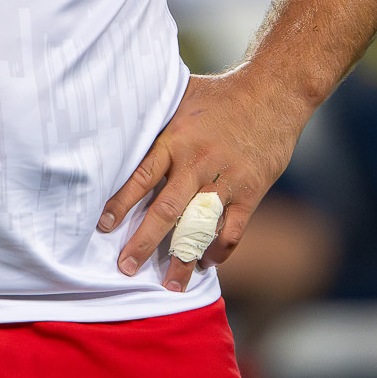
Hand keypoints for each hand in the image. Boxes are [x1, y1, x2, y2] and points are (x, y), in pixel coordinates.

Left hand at [99, 70, 305, 292]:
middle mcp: (197, 163)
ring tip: (171, 285)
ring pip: (199, 228)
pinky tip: (207, 262)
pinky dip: (220, 250)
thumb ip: (157, 116)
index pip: (141, 178)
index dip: (120, 204)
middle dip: (143, 243)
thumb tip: (120, 119)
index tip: (103, 226)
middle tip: (126, 268)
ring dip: (183, 259)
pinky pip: (232, 230)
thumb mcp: (182, 95)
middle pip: (165, 211)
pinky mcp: (251, 191)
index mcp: (176, 139)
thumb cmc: (222, 93)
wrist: (273, 92)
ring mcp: (226, 180)